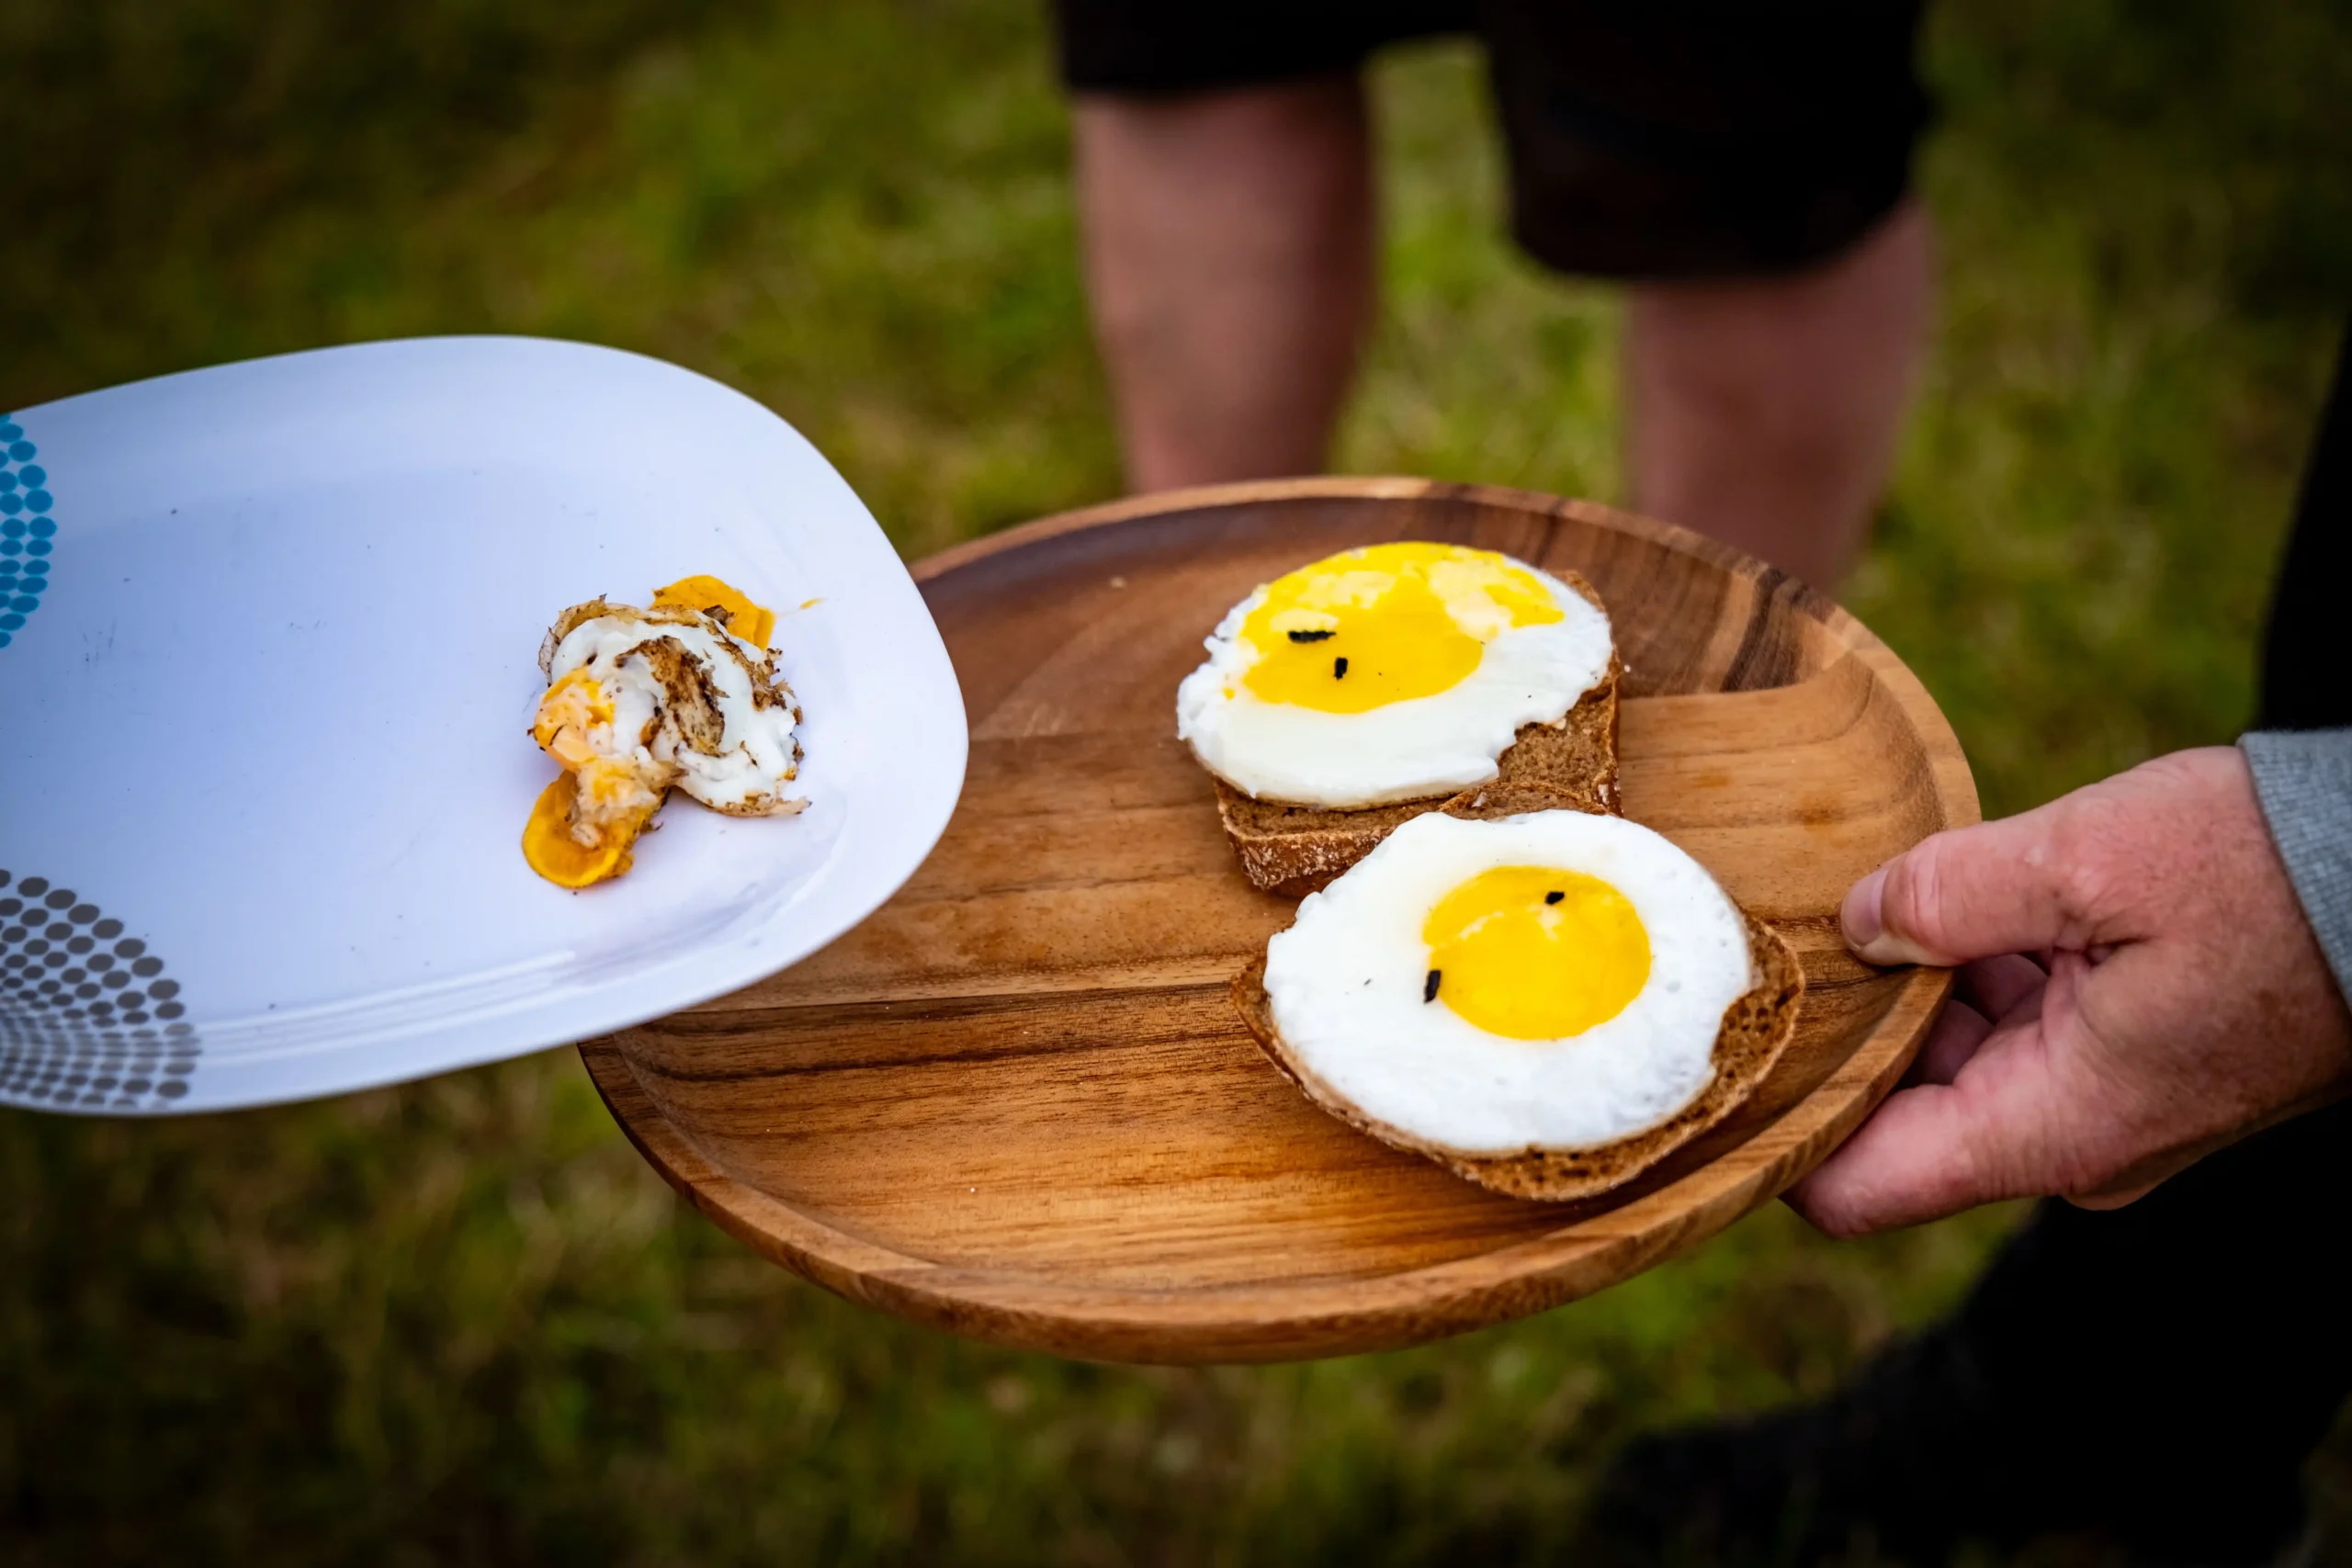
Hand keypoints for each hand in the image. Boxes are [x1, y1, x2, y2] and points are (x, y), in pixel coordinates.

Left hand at [1786, 746, 2351, 1236]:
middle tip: (1767, 941)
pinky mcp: (2124, 1056)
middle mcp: (2067, 1139)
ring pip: (1947, 1060)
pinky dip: (1969, 968)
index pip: (1853, 1188)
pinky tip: (1943, 898)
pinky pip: (2010, 1025)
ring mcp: (2098, 1102)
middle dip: (1837, 1030)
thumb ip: (1948, 895)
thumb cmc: (2267, 876)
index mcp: (2050, 1127)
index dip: (1773, 1133)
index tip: (1707, 1060)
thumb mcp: (2088, 860)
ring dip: (1905, 987)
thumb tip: (1857, 921)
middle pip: (1890, 1112)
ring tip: (1853, 902)